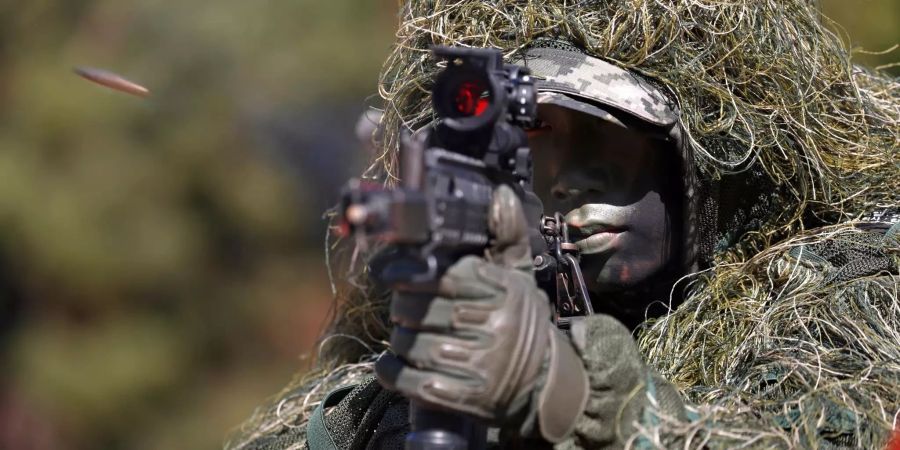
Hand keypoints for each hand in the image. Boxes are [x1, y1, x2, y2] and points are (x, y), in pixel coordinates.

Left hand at [376, 185, 588, 441]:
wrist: (543, 381)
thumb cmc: (519, 320)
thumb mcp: (518, 276)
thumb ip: (506, 235)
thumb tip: (501, 196)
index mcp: (503, 292)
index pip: (444, 276)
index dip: (409, 273)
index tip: (390, 271)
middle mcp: (493, 328)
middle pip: (421, 310)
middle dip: (402, 307)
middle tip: (403, 306)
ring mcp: (479, 366)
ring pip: (412, 345)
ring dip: (398, 339)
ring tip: (405, 333)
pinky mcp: (465, 398)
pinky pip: (412, 381)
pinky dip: (392, 370)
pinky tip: (392, 363)